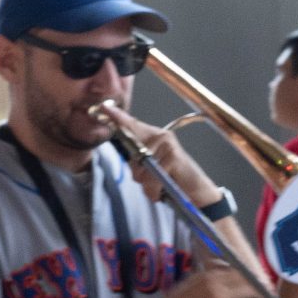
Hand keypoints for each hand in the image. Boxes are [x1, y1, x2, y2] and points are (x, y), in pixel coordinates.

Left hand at [98, 104, 222, 207]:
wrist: (194, 191)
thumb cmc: (171, 179)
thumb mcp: (150, 168)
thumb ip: (137, 160)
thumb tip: (129, 159)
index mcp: (153, 137)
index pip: (133, 125)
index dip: (118, 117)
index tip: (103, 107)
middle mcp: (161, 136)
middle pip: (132, 153)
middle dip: (137, 173)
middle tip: (151, 181)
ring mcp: (168, 145)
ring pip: (139, 169)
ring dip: (146, 184)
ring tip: (159, 185)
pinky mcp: (173, 157)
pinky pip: (151, 178)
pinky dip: (153, 190)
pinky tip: (162, 190)